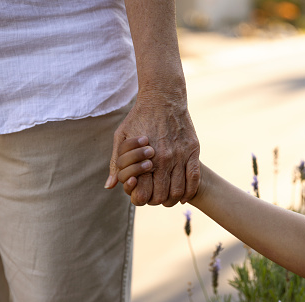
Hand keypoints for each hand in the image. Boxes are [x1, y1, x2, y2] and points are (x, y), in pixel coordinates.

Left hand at [106, 88, 200, 206]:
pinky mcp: (192, 150)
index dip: (141, 200)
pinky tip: (184, 195)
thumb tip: (110, 186)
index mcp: (144, 159)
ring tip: (169, 198)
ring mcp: (180, 156)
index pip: (144, 194)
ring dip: (173, 199)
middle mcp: (163, 160)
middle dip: (157, 201)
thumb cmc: (139, 117)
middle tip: (155, 198)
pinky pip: (194, 178)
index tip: (142, 196)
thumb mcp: (121, 136)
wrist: (163, 97)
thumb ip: (115, 163)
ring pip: (179, 191)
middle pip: (162, 196)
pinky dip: (190, 191)